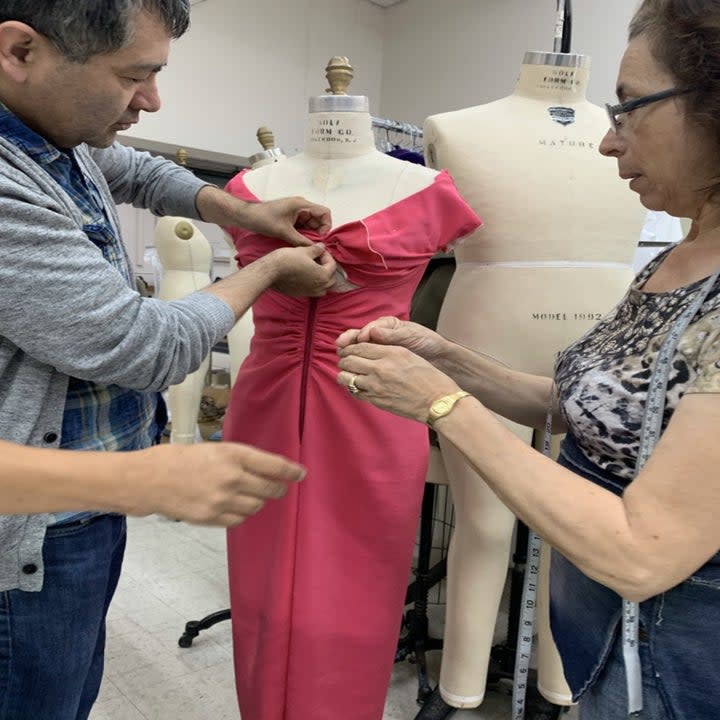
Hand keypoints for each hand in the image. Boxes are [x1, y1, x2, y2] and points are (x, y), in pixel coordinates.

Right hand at [125, 442, 304, 526]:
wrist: (146, 480)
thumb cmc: (176, 458)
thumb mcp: (211, 448)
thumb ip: (236, 459)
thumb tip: (260, 469)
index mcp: (231, 454)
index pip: (273, 465)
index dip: (291, 471)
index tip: (301, 474)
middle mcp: (231, 477)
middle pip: (268, 489)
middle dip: (278, 489)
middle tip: (280, 488)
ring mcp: (221, 500)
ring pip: (255, 507)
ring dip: (259, 502)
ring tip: (254, 497)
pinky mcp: (211, 517)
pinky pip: (238, 520)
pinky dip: (242, 514)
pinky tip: (236, 507)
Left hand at [242, 197, 331, 246]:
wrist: (247, 216)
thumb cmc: (264, 219)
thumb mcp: (284, 232)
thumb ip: (301, 241)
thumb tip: (315, 248)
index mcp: (302, 204)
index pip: (324, 212)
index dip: (326, 226)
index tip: (320, 238)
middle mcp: (301, 206)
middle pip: (319, 219)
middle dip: (318, 232)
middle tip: (313, 245)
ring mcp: (296, 212)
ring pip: (311, 224)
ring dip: (311, 234)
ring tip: (306, 245)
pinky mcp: (291, 218)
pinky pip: (303, 226)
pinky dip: (304, 234)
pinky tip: (300, 243)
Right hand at [268, 243, 337, 296]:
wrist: (271, 272)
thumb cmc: (287, 260)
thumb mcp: (304, 250)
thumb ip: (316, 250)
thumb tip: (322, 247)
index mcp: (323, 276)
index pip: (332, 265)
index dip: (327, 255)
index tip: (319, 249)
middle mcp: (319, 287)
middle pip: (331, 278)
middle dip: (327, 268)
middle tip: (318, 258)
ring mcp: (310, 292)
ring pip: (323, 287)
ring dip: (322, 278)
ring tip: (314, 268)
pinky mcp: (301, 294)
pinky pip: (313, 290)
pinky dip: (313, 283)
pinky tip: (306, 275)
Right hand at [336, 316, 444, 362]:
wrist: (439, 358)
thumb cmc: (427, 342)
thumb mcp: (411, 335)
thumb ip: (392, 334)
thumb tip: (373, 331)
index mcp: (386, 326)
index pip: (368, 328)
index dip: (360, 334)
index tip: (359, 339)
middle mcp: (379, 337)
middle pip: (358, 338)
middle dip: (348, 342)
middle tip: (340, 348)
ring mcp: (379, 350)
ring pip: (359, 351)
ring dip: (349, 354)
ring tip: (342, 358)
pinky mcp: (380, 363)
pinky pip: (365, 363)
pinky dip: (357, 366)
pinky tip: (351, 370)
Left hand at [337, 342, 458, 422]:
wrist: (437, 402)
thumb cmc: (429, 378)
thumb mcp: (409, 355)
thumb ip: (387, 351)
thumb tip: (368, 350)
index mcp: (391, 353)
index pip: (359, 346)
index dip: (350, 347)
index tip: (349, 349)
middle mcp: (380, 368)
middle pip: (348, 360)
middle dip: (345, 359)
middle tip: (347, 360)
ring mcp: (376, 386)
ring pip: (345, 376)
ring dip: (345, 373)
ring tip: (350, 373)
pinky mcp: (375, 400)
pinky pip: (353, 391)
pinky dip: (351, 387)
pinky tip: (358, 385)